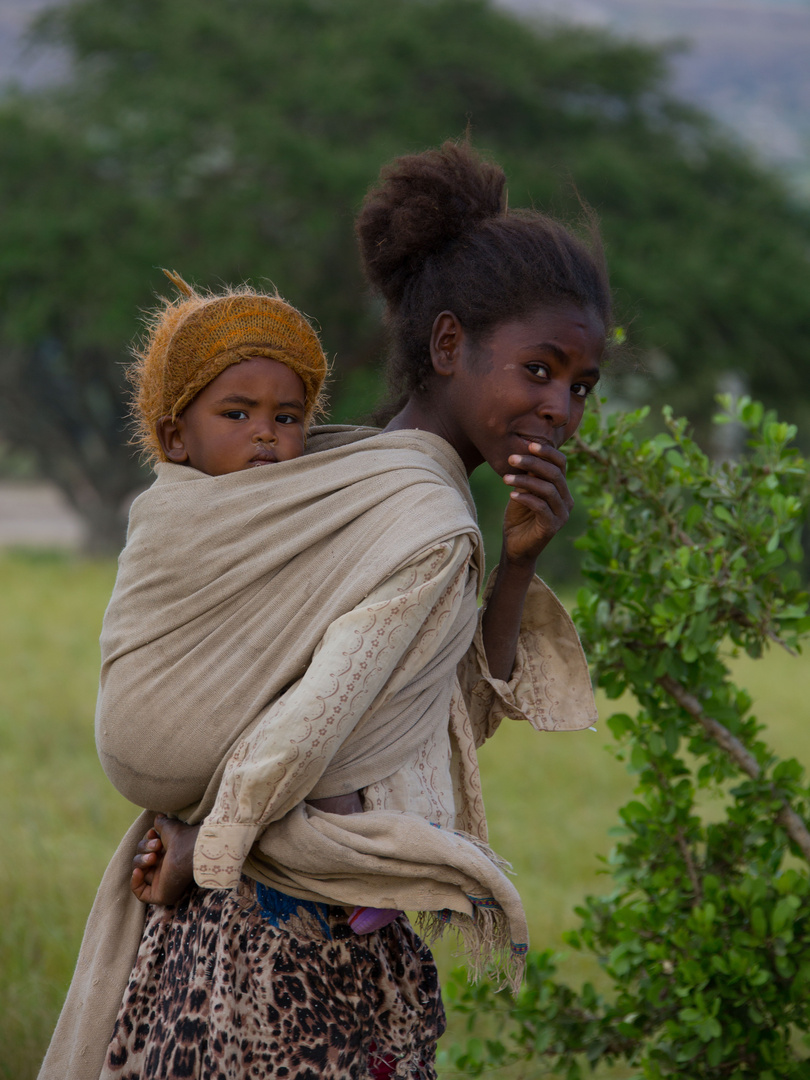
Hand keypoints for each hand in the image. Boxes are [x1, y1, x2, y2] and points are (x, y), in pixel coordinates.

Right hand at [130, 813, 199, 906]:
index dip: (145, 842)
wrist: (192, 850)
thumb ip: (161, 824)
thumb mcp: (169, 828)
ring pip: (139, 872)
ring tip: (154, 856)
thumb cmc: (184, 837)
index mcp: (167, 855)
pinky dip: (135, 882)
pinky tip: (138, 871)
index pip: (146, 851)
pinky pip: (141, 894)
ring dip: (141, 861)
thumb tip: (158, 818)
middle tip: (157, 845)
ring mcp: (162, 882)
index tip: (152, 832)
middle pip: (140, 860)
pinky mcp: (161, 895)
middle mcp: (164, 869)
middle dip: (143, 849)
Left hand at [502, 442, 573, 564]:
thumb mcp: (523, 491)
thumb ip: (528, 476)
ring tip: (505, 478)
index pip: (561, 464)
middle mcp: (566, 501)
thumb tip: (526, 452)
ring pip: (547, 489)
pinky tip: (511, 494)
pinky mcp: (552, 527)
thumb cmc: (519, 517)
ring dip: (525, 481)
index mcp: (562, 489)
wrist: (515, 547)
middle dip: (532, 463)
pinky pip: (541, 507)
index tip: (528, 444)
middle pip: (555, 474)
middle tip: (512, 458)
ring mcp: (562, 515)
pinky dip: (526, 498)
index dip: (547, 452)